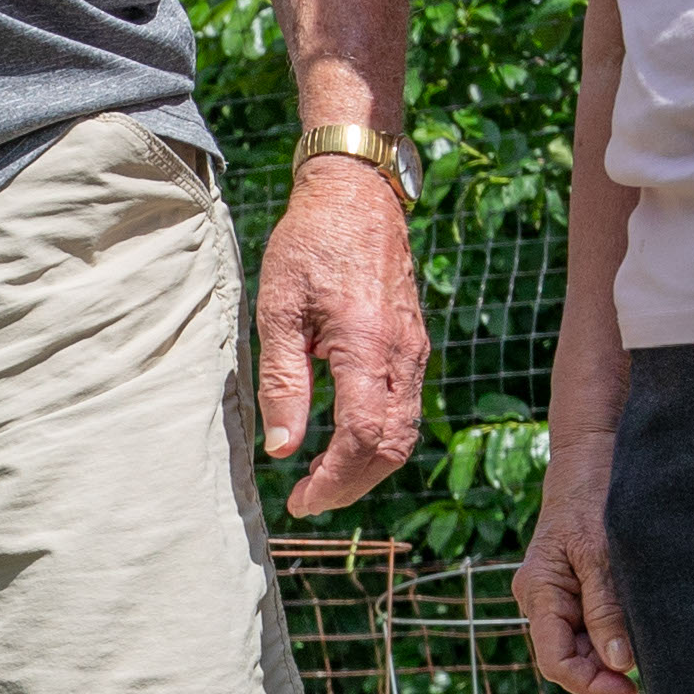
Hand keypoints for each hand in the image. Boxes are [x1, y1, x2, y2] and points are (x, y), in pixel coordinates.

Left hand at [254, 153, 429, 517]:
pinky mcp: (414, 346)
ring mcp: (414, 350)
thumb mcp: (278, 308)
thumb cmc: (310, 243)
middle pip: (391, 447)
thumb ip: (283, 381)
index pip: (362, 437)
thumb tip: (282, 448)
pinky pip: (406, 408)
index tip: (300, 498)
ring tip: (322, 477)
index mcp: (366, 344)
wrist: (357, 195)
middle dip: (352, 484)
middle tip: (308, 497)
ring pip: (404, 433)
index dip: (333, 480)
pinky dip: (378, 438)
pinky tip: (342, 439)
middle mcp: (401, 354)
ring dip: (367, 466)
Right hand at [516, 442, 639, 693]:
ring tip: (645, 644)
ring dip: (610, 652)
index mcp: (538, 592)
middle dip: (603, 670)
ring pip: (581, 644)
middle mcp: (540, 599)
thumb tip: (617, 662)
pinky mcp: (573, 585)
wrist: (588, 454)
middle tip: (646, 670)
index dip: (590, 684)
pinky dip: (613, 631)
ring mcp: (556, 594)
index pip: (556, 661)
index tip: (629, 687)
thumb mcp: (601, 554)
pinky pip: (589, 622)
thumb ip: (606, 610)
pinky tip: (636, 626)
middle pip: (568, 658)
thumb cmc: (589, 496)